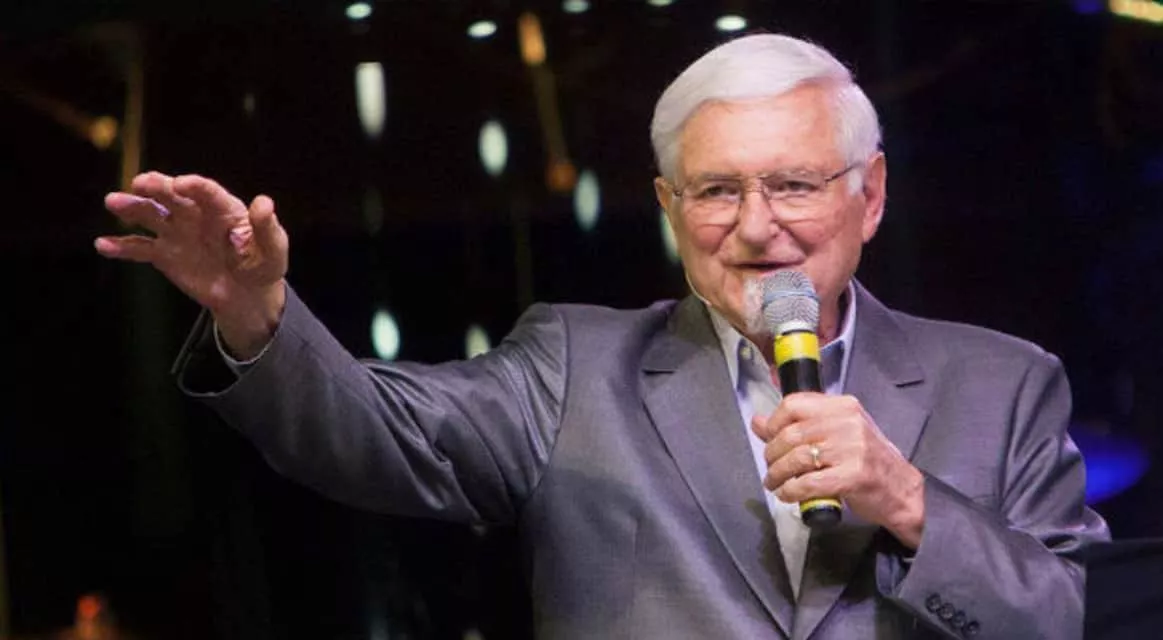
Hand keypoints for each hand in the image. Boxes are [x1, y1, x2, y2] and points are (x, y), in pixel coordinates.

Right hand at [95, 171, 288, 358]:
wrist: (247, 293)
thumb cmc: (263, 265)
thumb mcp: (273, 250)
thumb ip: (267, 228)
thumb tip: (264, 203)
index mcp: (224, 208)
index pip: (207, 191)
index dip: (195, 186)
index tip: (182, 184)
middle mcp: (196, 214)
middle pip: (173, 196)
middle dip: (158, 187)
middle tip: (141, 182)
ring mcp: (177, 232)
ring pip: (151, 215)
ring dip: (133, 208)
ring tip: (113, 201)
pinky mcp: (164, 254)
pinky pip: (140, 248)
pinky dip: (122, 246)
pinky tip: (103, 244)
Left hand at [751, 392, 924, 547]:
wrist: (902, 490)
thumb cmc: (867, 460)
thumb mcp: (836, 434)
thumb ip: (799, 425)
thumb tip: (758, 422)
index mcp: (843, 406)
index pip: (794, 404)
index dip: (774, 423)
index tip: (768, 439)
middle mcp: (848, 423)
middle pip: (791, 433)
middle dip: (772, 454)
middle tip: (771, 467)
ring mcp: (853, 448)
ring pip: (797, 458)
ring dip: (778, 474)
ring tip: (775, 483)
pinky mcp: (854, 475)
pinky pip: (809, 482)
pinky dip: (792, 491)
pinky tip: (788, 494)